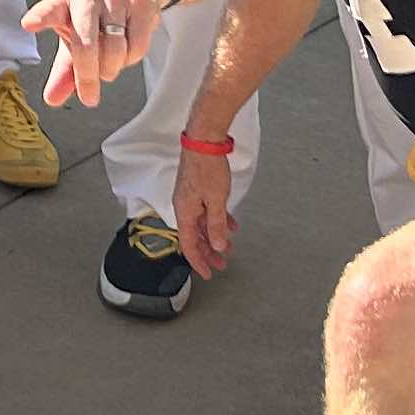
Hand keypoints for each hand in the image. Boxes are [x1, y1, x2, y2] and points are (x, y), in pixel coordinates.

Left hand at [25, 0, 167, 107]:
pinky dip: (131, 59)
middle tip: (89, 96)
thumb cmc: (97, 15)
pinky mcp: (141, 4)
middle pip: (86, 45)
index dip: (41, 17)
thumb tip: (53, 98)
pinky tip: (126, 50)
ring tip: (108, 64)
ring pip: (114, 50)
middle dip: (87, 77)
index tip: (29, 24)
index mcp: (64, 3)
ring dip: (111, 68)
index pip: (50, 10)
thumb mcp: (75, 38)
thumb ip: (64, 71)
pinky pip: (137, 46)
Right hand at [175, 148, 238, 278]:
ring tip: (227, 247)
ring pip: (201, 225)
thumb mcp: (216, 200)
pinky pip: (206, 211)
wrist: (204, 141)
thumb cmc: (207, 167)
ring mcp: (190, 198)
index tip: (208, 273)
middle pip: (194, 237)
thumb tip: (217, 245)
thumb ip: (216, 224)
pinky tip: (231, 225)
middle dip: (208, 252)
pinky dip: (217, 220)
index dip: (198, 261)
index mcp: (184, 212)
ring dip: (214, 237)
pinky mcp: (197, 190)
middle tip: (221, 265)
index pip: (188, 245)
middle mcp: (184, 207)